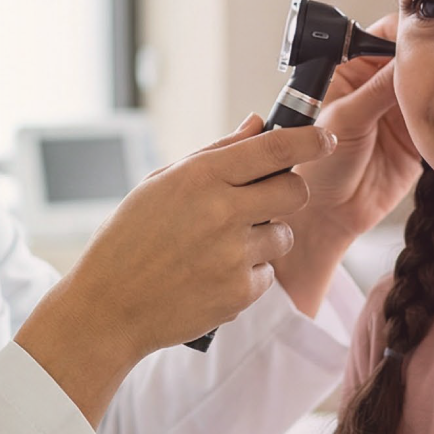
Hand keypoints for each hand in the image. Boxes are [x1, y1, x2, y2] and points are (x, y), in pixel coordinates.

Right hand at [15, 115, 336, 425]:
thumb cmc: (130, 239)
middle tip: (265, 199)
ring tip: (221, 244)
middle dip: (287, 191)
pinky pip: (267, 272)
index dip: (310, 139)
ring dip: (265, 236)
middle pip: (294, 191)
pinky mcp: (239, 293)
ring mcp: (233, 256)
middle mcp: (222, 212)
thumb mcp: (162, 183)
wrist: (108, 308)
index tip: (325, 138)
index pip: (275, 148)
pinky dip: (248, 272)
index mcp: (201, 177)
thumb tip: (258, 125)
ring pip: (283, 234)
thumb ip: (217, 152)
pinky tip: (212, 273)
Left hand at [273, 13, 421, 314]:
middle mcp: (374, 86)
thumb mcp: (342, 120)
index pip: (381, 37)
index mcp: (348, 70)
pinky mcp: (415, 137)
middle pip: (411, 58)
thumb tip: (407, 59)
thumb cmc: (313, 166)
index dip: (406, 32)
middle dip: (431, 58)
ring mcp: (396, 111)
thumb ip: (376, 90)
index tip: (432, 32)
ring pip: (429, 86)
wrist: (326, 215)